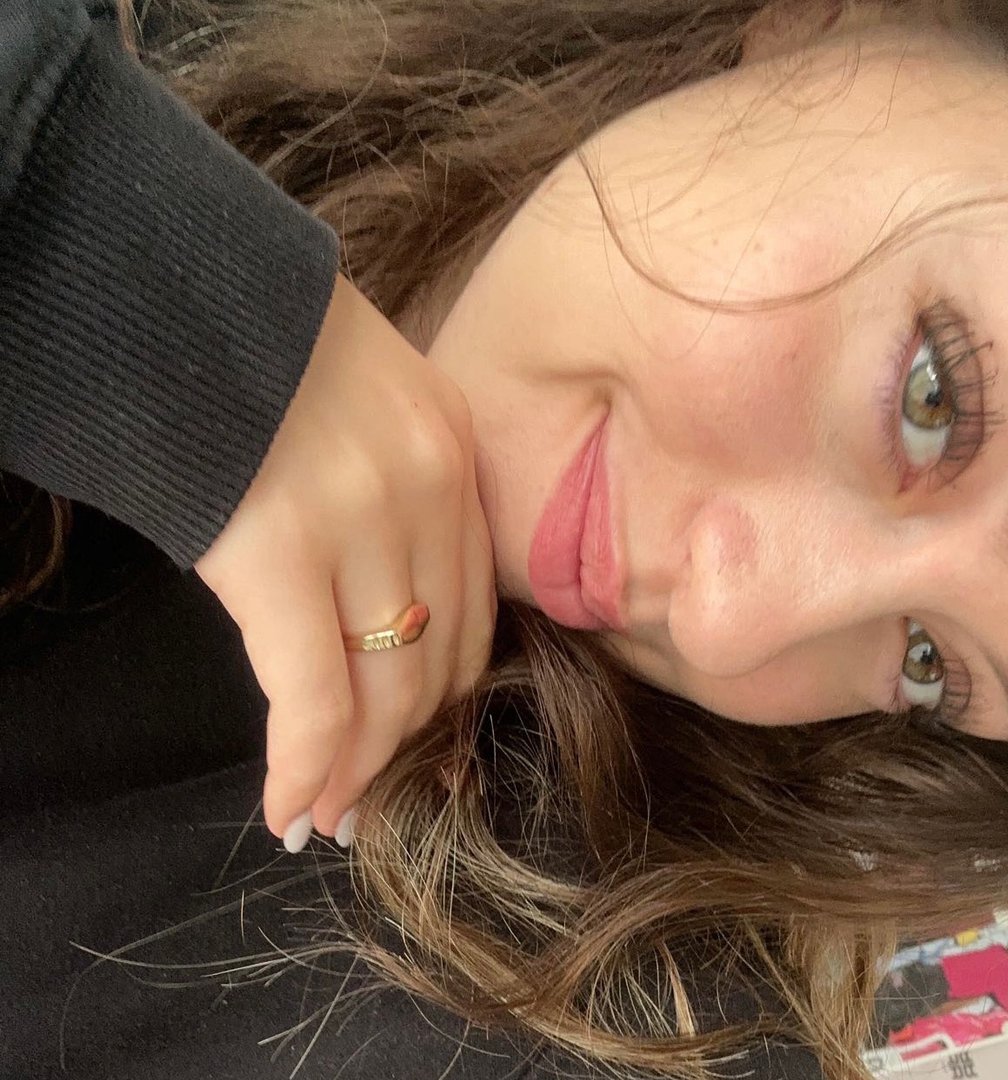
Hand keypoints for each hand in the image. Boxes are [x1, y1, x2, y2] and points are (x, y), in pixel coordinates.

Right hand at [195, 274, 496, 848]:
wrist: (167, 275)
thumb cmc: (254, 344)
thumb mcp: (364, 400)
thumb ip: (395, 487)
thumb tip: (377, 595)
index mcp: (454, 451)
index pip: (472, 608)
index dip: (444, 693)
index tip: (416, 738)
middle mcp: (430, 487)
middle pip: (437, 657)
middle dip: (402, 743)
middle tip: (368, 795)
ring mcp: (365, 518)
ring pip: (385, 685)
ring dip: (354, 768)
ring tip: (327, 814)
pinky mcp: (281, 549)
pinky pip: (312, 693)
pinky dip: (305, 764)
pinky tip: (287, 808)